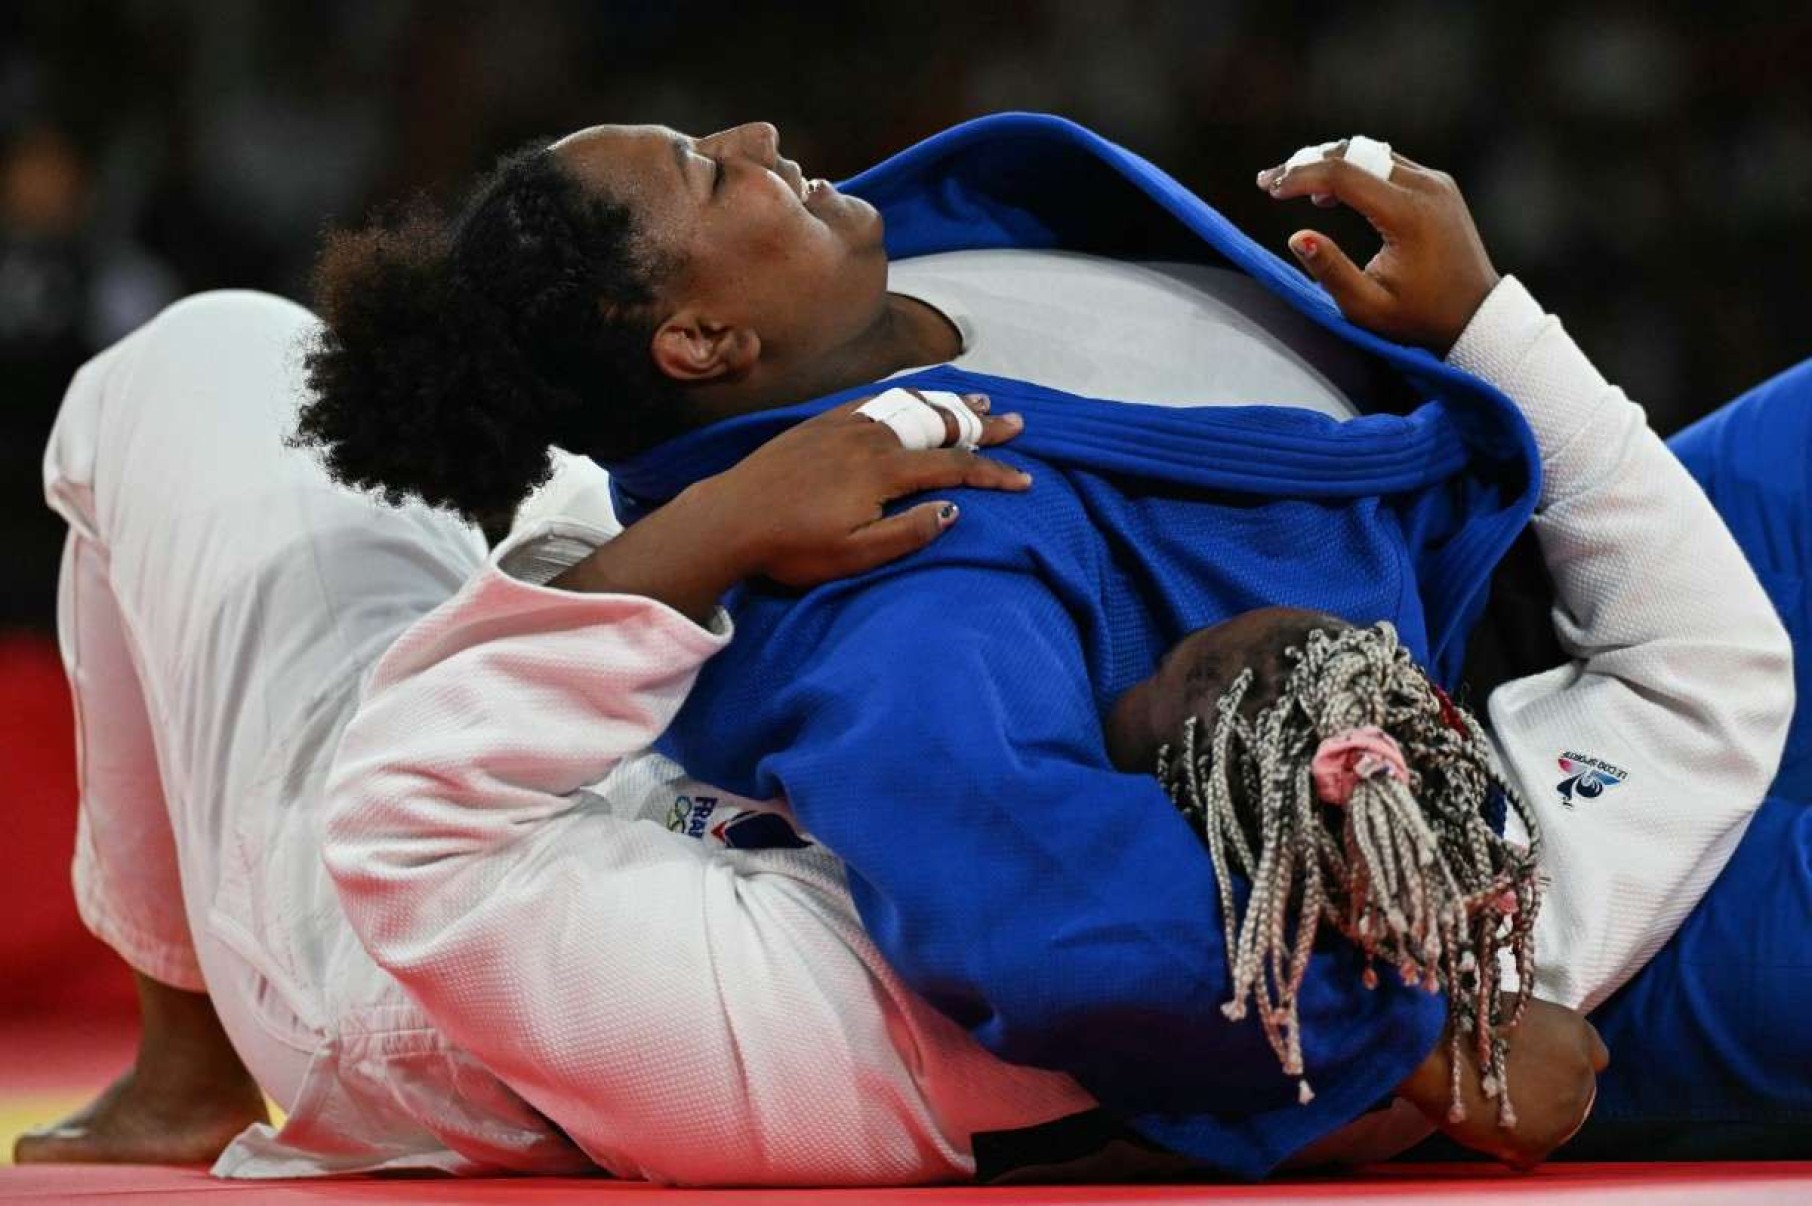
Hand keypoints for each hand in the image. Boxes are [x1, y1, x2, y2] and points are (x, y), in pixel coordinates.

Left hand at [552, 393, 1028, 620]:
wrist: (729, 518)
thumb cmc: (791, 546)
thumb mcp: (855, 555)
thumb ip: (908, 534)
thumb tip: (952, 511)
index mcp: (884, 471)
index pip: (953, 466)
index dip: (992, 472)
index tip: (1024, 479)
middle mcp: (870, 438)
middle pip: (939, 425)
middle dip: (983, 426)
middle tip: (1018, 423)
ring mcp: (844, 425)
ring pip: (910, 407)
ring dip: (949, 404)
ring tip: (979, 402)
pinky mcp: (820, 423)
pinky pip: (875, 400)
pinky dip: (906, 394)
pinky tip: (916, 394)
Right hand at [1256, 141, 1499, 352]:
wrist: (1476, 314)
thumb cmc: (1420, 317)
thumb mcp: (1368, 307)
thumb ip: (1330, 271)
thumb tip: (1296, 237)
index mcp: (1409, 214)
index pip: (1344, 175)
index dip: (1300, 177)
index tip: (1269, 189)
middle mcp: (1426, 186)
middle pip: (1356, 154)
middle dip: (1307, 163)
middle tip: (1269, 180)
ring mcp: (1435, 181)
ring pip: (1371, 154)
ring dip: (1329, 164)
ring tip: (1292, 183)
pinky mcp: (1437, 185)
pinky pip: (1387, 164)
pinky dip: (1354, 170)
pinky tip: (1330, 192)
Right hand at [1396, 996, 1609, 1169]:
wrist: (1435, 1049)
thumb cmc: (1463, 1020)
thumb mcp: (1512, 1010)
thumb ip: (1537, 1034)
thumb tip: (1529, 1053)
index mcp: (1574, 1033)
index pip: (1595, 1056)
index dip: (1566, 1060)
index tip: (1543, 1062)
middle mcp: (1581, 1074)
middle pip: (1577, 1093)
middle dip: (1550, 1091)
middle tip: (1511, 1086)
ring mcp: (1564, 1114)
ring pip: (1555, 1125)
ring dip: (1531, 1119)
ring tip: (1490, 1106)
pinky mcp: (1538, 1145)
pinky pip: (1530, 1152)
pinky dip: (1511, 1145)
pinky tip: (1487, 1129)